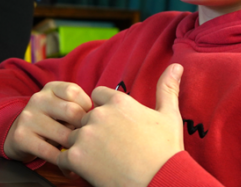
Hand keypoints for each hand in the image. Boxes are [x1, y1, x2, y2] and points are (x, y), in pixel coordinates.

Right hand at [4, 81, 91, 164]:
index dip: (86, 107)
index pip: (74, 92)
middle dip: (84, 129)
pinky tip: (68, 164)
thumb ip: (79, 106)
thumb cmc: (51, 121)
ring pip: (64, 134)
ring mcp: (28, 117)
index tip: (87, 119)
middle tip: (86, 140)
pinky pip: (50, 152)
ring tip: (78, 152)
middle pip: (72, 112)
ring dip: (74, 147)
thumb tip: (101, 118)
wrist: (19, 135)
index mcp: (51, 88)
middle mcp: (38, 99)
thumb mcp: (62, 106)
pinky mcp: (22, 137)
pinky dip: (63, 161)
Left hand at [57, 64, 184, 186]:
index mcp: (118, 101)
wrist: (161, 181)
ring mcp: (85, 135)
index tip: (114, 127)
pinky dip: (71, 166)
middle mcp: (98, 114)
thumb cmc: (166, 152)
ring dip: (81, 148)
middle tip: (110, 150)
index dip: (103, 111)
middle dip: (93, 132)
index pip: (96, 96)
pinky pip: (63, 157)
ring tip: (100, 162)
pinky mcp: (76, 157)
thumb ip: (167, 88)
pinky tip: (88, 172)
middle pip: (84, 118)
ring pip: (73, 137)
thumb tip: (177, 66)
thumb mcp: (169, 116)